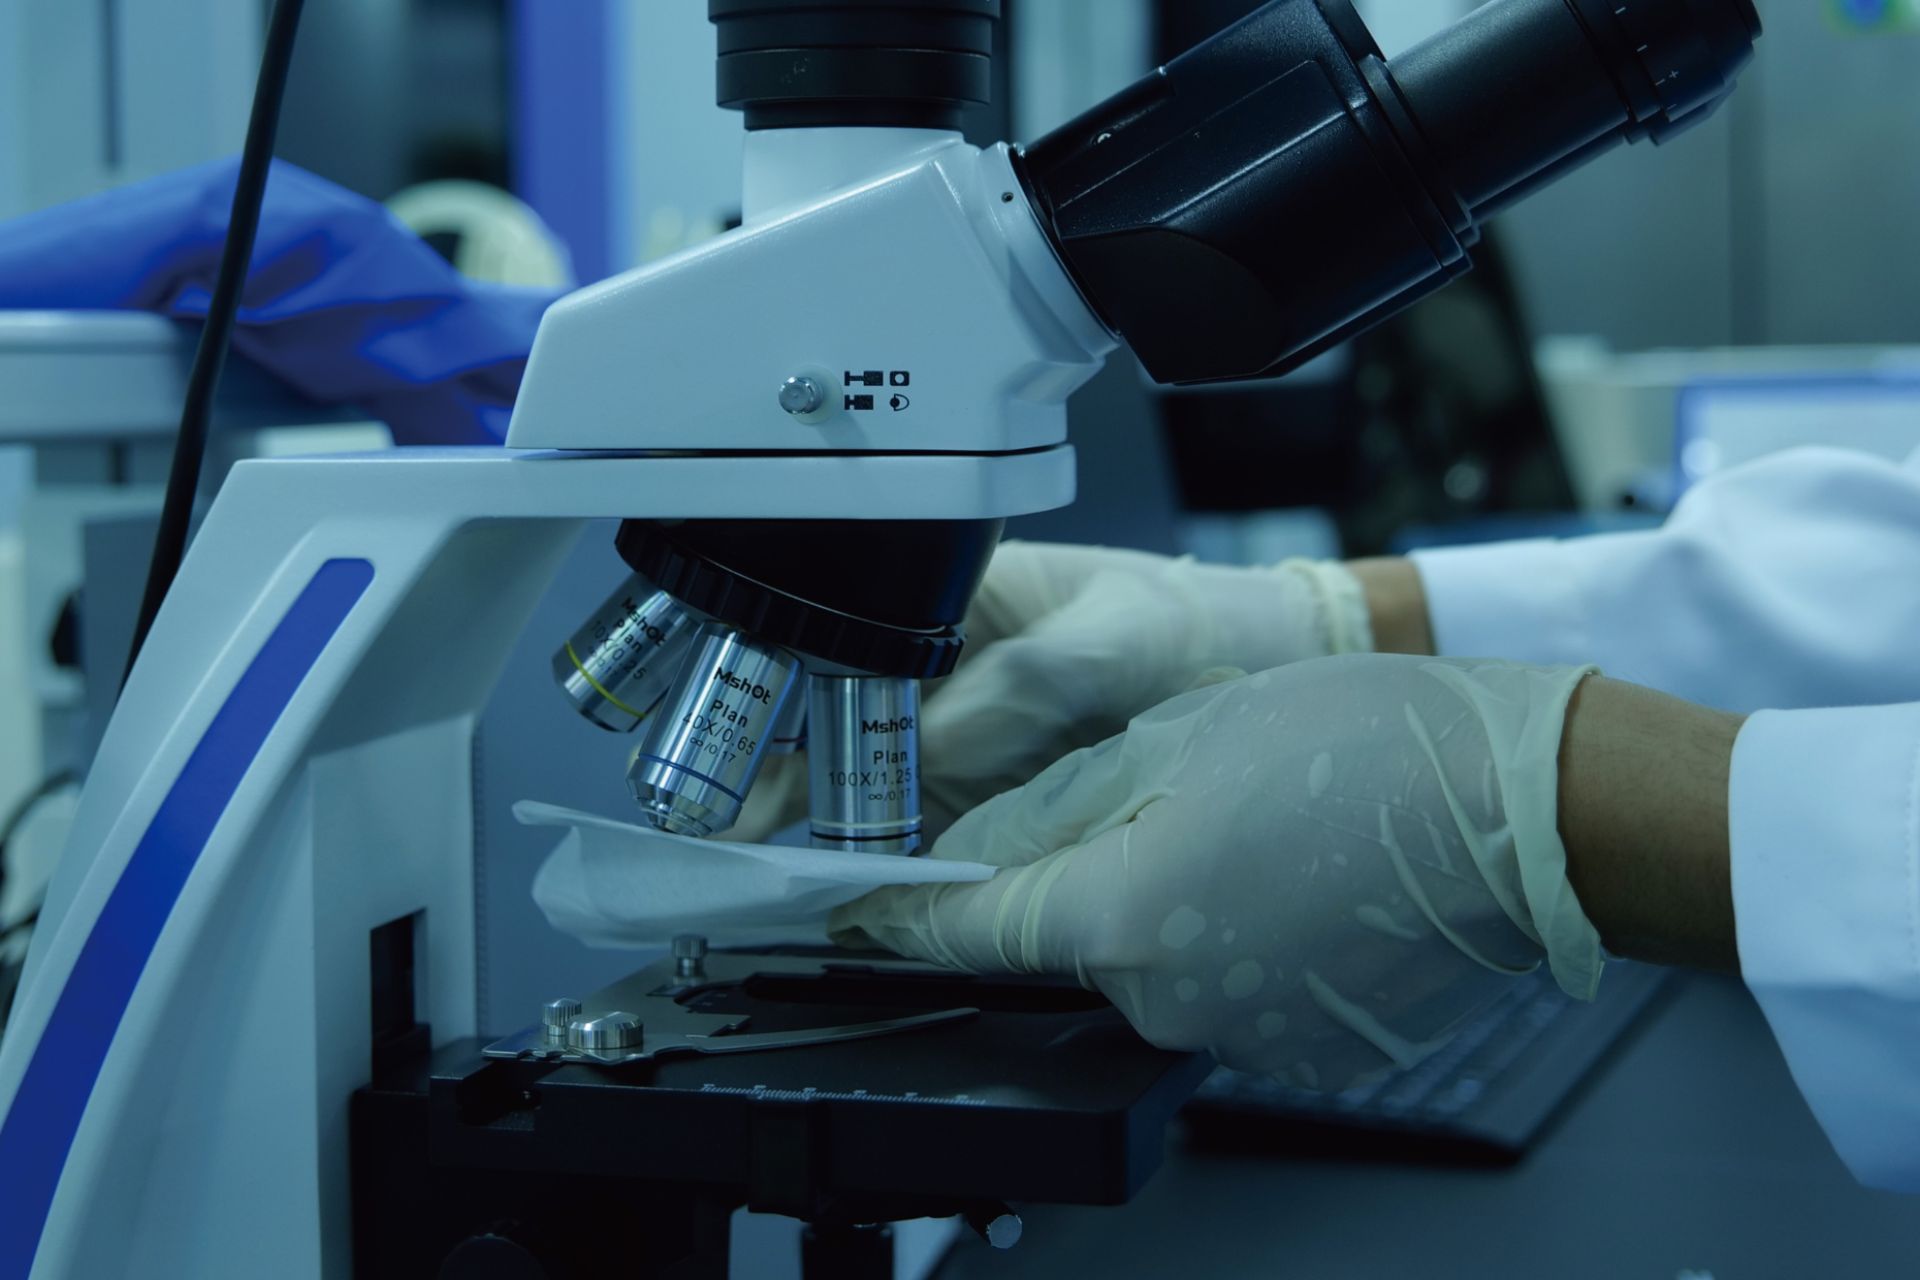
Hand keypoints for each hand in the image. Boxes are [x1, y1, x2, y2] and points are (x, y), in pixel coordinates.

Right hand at [725, 541, 1372, 842]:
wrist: (1257, 669)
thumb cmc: (1186, 624)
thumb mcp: (1107, 638)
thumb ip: (1019, 688)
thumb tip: (930, 746)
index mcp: (943, 593)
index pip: (833, 648)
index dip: (779, 709)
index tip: (747, 766)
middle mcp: (934, 667)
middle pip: (829, 727)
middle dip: (780, 785)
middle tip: (735, 843)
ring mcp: (956, 734)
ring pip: (862, 787)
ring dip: (820, 833)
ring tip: (773, 880)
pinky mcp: (986, 793)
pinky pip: (919, 829)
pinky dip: (885, 864)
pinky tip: (852, 894)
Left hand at [829, 655, 1603, 1087]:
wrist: (1526, 811)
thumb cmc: (1370, 747)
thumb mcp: (1179, 735)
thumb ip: (1056, 803)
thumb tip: (978, 841)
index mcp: (1121, 917)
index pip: (961, 927)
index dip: (891, 909)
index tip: (840, 899)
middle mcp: (1168, 1001)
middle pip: (1059, 940)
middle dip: (1065, 875)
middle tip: (1130, 796)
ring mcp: (1239, 1036)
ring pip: (1146, 962)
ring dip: (1159, 901)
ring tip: (1240, 822)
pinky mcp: (1300, 1049)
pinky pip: (1221, 989)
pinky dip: (1228, 938)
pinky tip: (1287, 874)